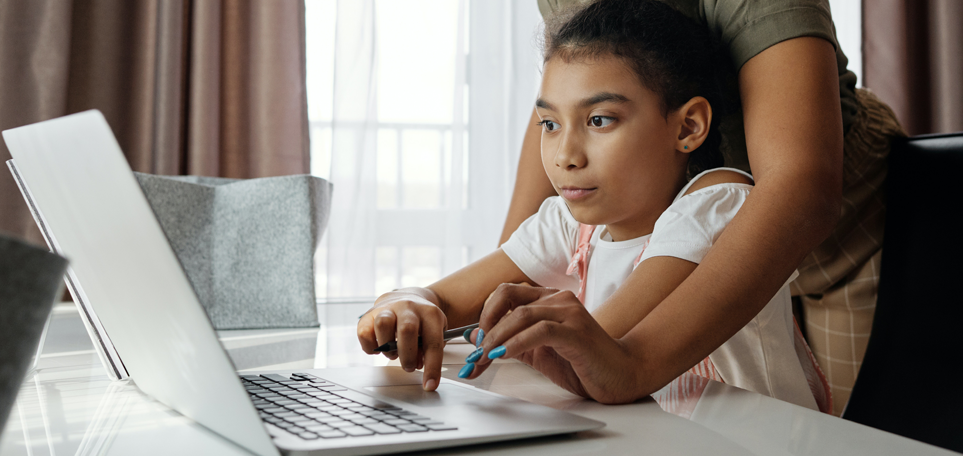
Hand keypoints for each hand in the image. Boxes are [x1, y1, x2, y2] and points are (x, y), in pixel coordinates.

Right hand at [357, 288, 446, 390]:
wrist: (408, 297)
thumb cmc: (422, 320)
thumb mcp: (434, 331)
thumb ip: (429, 349)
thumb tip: (418, 364)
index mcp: (429, 313)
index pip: (432, 342)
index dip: (432, 367)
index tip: (429, 385)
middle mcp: (408, 307)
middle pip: (407, 329)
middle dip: (407, 356)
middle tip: (409, 366)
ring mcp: (388, 309)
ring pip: (383, 325)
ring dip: (387, 348)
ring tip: (393, 353)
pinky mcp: (369, 314)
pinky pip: (364, 332)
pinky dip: (370, 347)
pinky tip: (379, 348)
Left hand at [463, 284, 642, 403]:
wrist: (620, 376)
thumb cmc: (582, 363)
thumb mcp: (537, 352)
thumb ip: (509, 341)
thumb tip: (476, 336)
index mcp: (548, 300)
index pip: (505, 293)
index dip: (485, 315)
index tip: (477, 342)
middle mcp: (558, 299)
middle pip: (507, 297)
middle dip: (486, 325)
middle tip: (476, 351)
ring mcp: (569, 313)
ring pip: (521, 314)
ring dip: (497, 338)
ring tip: (486, 357)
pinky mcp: (577, 332)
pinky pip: (540, 331)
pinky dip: (516, 343)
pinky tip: (504, 356)